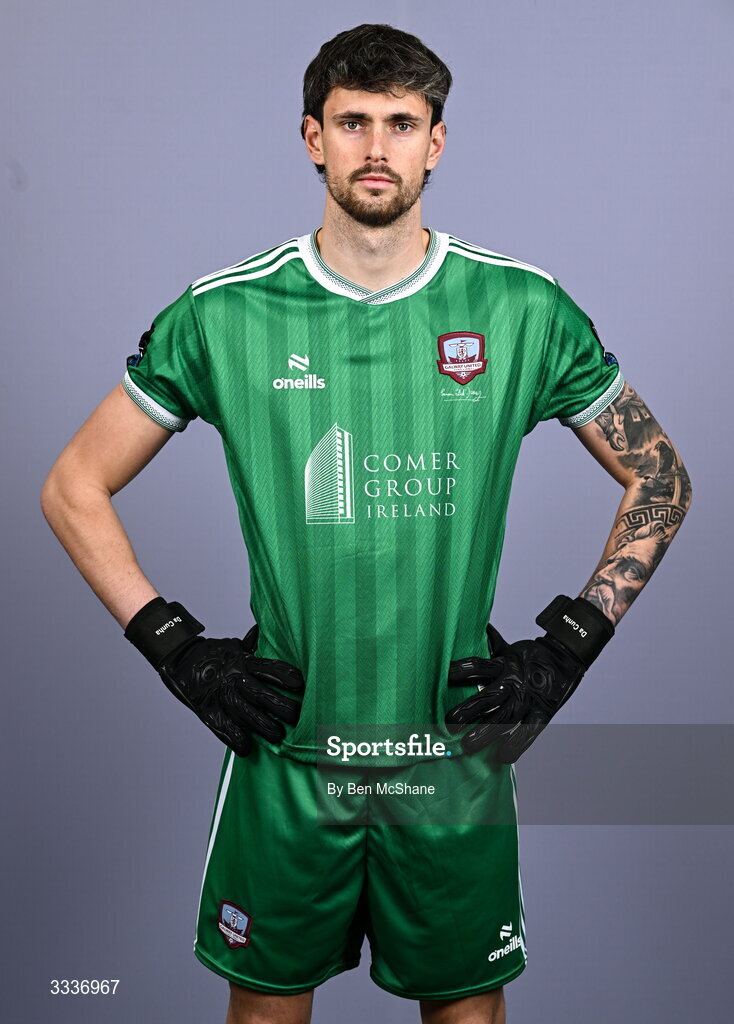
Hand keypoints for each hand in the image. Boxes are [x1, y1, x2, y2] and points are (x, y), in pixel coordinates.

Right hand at [159, 622, 304, 756]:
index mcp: (244, 662)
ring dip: (264, 727)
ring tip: (278, 736)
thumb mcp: (237, 646)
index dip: (286, 677)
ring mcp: (220, 695)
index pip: (270, 668)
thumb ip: (256, 645)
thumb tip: (271, 630)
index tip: (300, 685)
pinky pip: (224, 728)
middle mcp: (234, 679)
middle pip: (262, 694)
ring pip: (246, 714)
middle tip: (296, 717)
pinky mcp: (207, 710)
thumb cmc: (215, 655)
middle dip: (281, 707)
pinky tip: (247, 747)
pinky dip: (236, 739)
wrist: (180, 659)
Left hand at [445, 622, 584, 763]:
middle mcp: (514, 683)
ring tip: (468, 745)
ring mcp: (529, 699)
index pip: (477, 666)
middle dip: (468, 710)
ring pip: (505, 719)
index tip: (442, 678)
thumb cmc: (529, 656)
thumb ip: (488, 643)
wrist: (566, 657)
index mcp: (503, 664)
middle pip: (489, 697)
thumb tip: (471, 626)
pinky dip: (517, 746)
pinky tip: (502, 757)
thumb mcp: (507, 648)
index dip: (459, 671)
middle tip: (449, 721)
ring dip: (486, 732)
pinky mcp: (543, 713)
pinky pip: (529, 733)